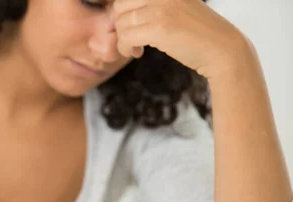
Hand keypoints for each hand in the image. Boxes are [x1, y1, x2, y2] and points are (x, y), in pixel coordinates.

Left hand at [112, 0, 249, 78]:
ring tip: (136, 49)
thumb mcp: (177, 8)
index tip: (131, 27)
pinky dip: (126, 48)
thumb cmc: (199, 34)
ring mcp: (161, 8)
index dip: (122, 13)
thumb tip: (119, 14)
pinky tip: (138, 53)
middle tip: (131, 40)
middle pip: (119, 7)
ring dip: (124, 41)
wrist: (223, 50)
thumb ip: (154, 7)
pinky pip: (126, 37)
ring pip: (121, 24)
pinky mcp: (159, 28)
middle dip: (119, 26)